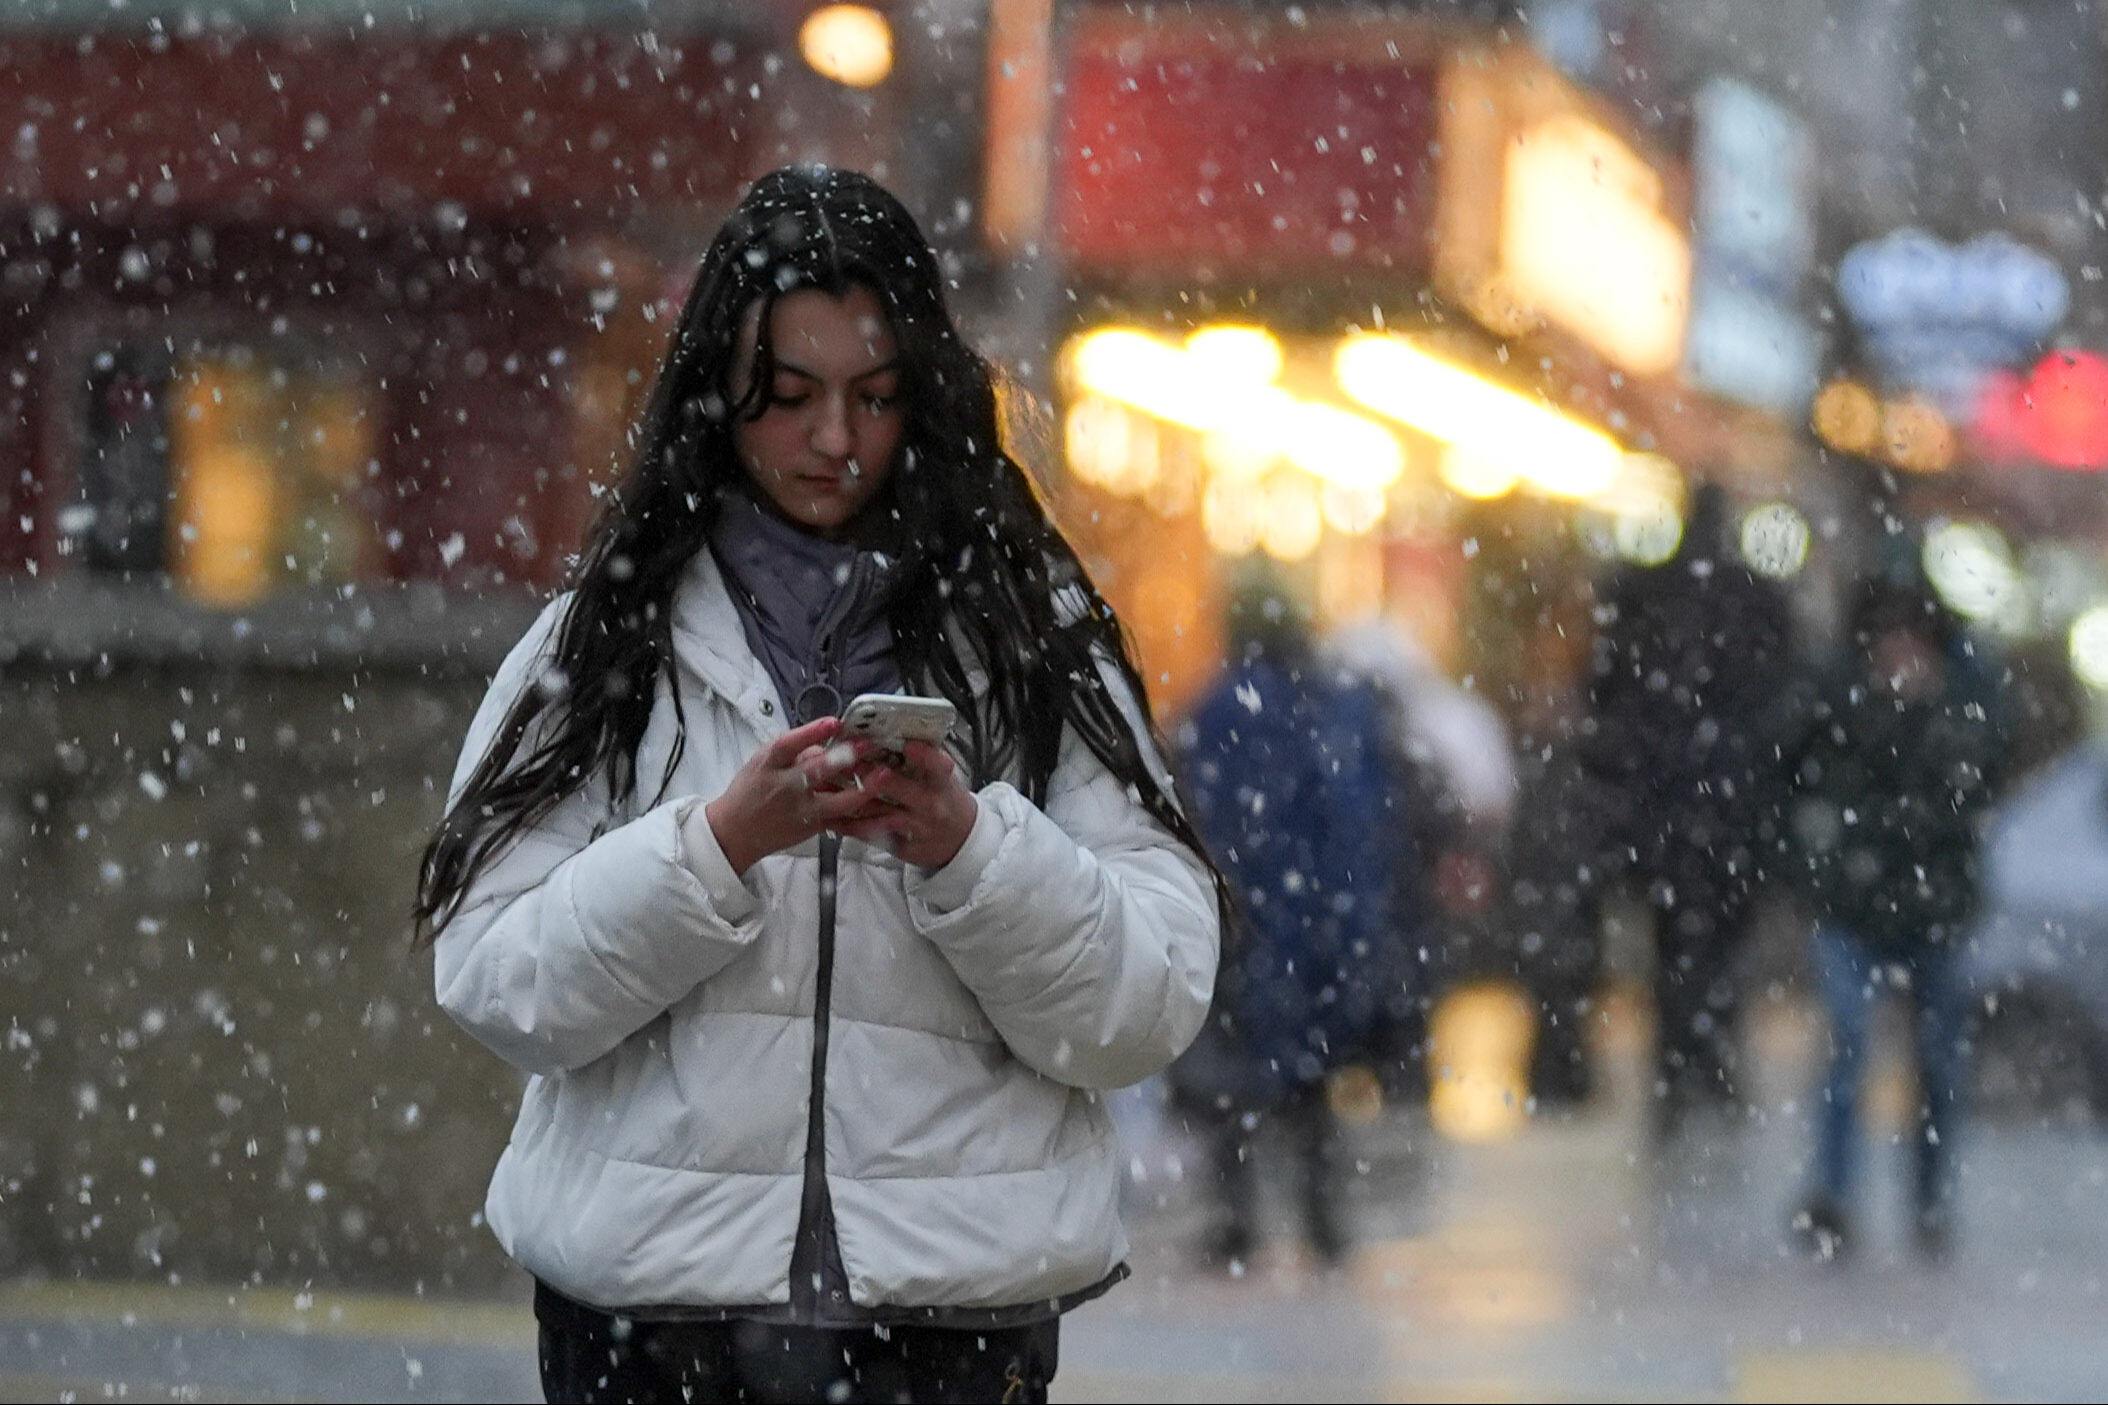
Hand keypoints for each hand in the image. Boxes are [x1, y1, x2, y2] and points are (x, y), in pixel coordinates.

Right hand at [699, 718, 892, 875]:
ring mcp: (801, 811)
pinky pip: (843, 823)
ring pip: (835, 803)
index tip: (833, 722)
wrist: (735, 832)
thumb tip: (828, 742)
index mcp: (768, 765)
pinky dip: (866, 819)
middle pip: (814, 773)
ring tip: (884, 776)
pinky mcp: (813, 828)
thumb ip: (795, 750)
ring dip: (862, 790)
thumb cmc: (752, 789)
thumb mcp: (763, 762)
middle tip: (866, 745)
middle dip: (841, 759)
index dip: (811, 733)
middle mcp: (784, 788)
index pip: (787, 745)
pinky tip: (887, 812)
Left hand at [827, 739, 978, 868]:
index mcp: (942, 781)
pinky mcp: (903, 846)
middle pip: (898, 787)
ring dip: (847, 800)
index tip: (906, 744)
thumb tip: (887, 730)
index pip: (937, 764)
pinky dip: (848, 826)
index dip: (923, 754)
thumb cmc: (945, 798)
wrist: (961, 838)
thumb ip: (921, 757)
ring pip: (877, 813)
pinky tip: (828, 817)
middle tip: (843, 761)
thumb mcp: (942, 776)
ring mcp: (915, 826)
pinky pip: (871, 834)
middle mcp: (930, 803)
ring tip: (823, 786)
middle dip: (867, 774)